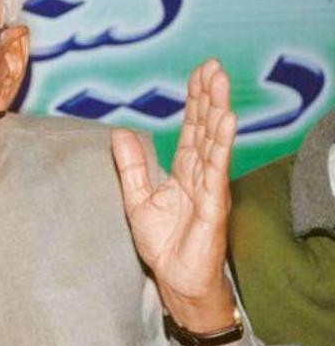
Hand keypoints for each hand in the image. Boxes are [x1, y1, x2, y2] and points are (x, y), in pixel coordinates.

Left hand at [111, 59, 237, 330]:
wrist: (174, 279)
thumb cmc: (163, 242)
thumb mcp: (137, 198)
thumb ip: (131, 166)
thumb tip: (119, 131)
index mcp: (184, 171)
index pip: (191, 128)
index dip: (195, 101)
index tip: (198, 73)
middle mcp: (200, 174)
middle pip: (206, 128)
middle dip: (209, 97)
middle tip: (214, 66)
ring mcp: (209, 187)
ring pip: (214, 143)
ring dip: (217, 111)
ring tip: (220, 83)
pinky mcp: (213, 205)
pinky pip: (217, 170)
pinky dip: (221, 145)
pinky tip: (226, 121)